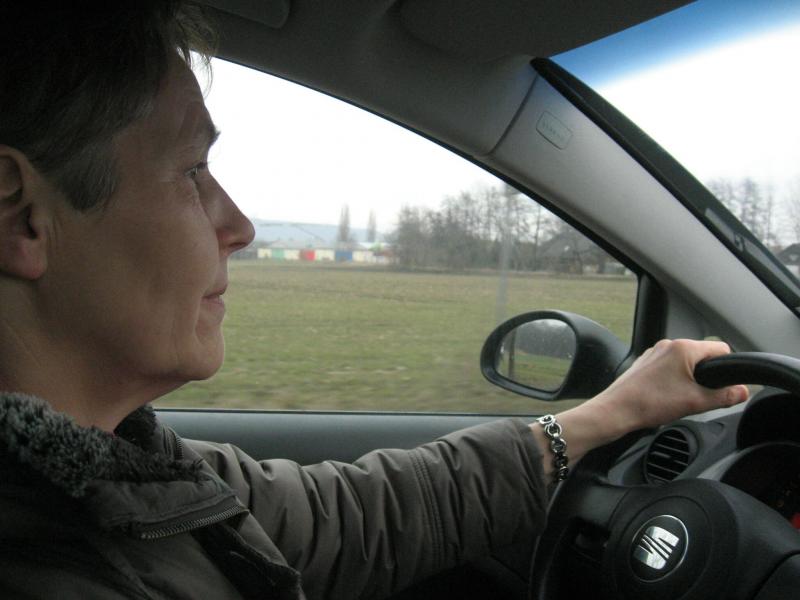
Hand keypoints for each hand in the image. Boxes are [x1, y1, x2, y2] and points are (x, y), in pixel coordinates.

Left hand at [530, 339, 748, 475]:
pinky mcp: (645, 363)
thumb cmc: (650, 403)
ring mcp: (654, 353)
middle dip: (707, 375)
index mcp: (683, 348)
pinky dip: (674, 380)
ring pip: (685, 363)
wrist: (616, 410)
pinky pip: (669, 368)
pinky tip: (668, 397)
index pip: (721, 350)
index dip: (728, 369)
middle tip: (701, 396)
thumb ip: (725, 396)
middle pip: (703, 356)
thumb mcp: (696, 402)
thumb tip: (742, 391)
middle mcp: (668, 345)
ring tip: (682, 398)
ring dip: (690, 379)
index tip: (725, 386)